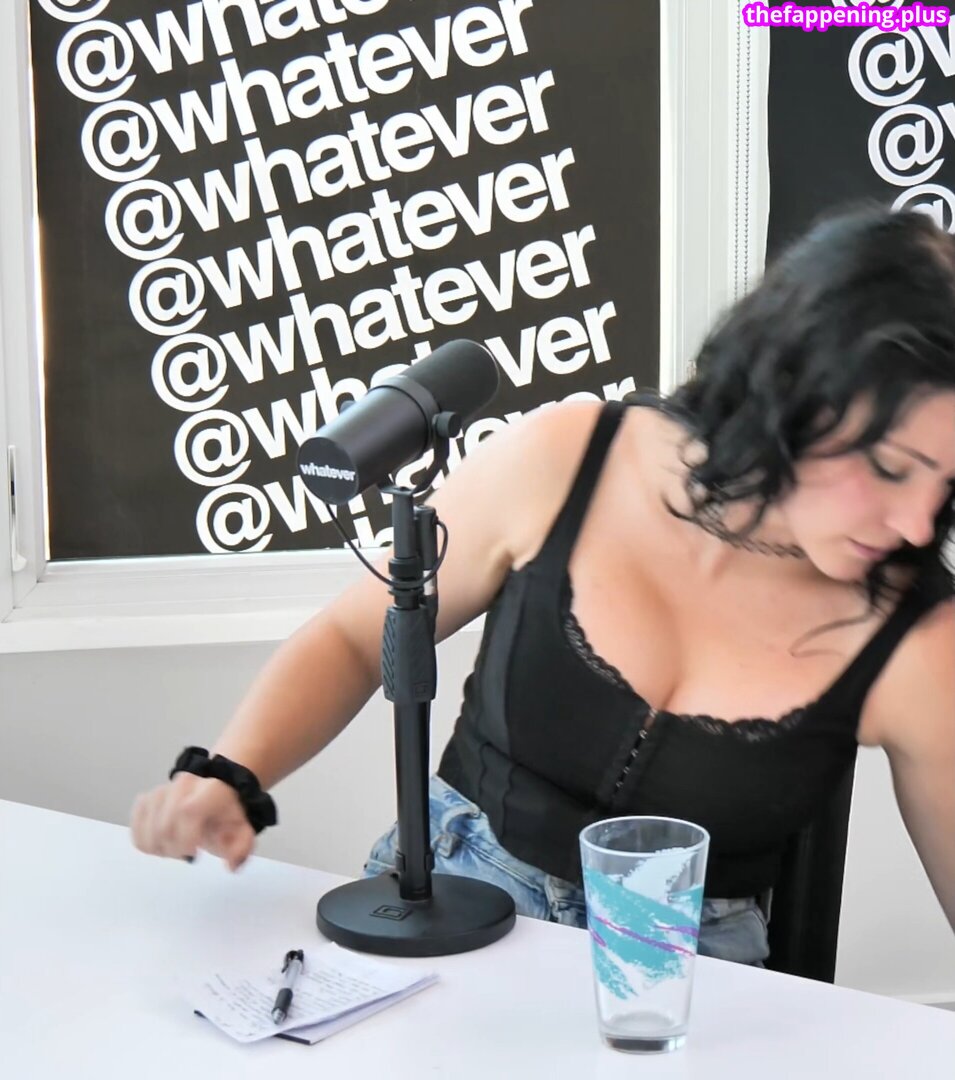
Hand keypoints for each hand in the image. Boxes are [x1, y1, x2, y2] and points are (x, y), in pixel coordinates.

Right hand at [130, 772, 255, 869]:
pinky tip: (160, 842)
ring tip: (175, 846)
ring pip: (147, 828)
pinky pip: (135, 827)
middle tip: (186, 854)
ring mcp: (162, 790)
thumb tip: (231, 866)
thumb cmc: (227, 815)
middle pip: (164, 826)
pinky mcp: (146, 799)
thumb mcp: (243, 830)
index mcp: (210, 790)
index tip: (194, 852)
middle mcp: (183, 784)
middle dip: (173, 849)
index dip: (186, 837)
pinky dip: (145, 841)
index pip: (188, 811)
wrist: (216, 791)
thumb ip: (241, 848)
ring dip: (159, 847)